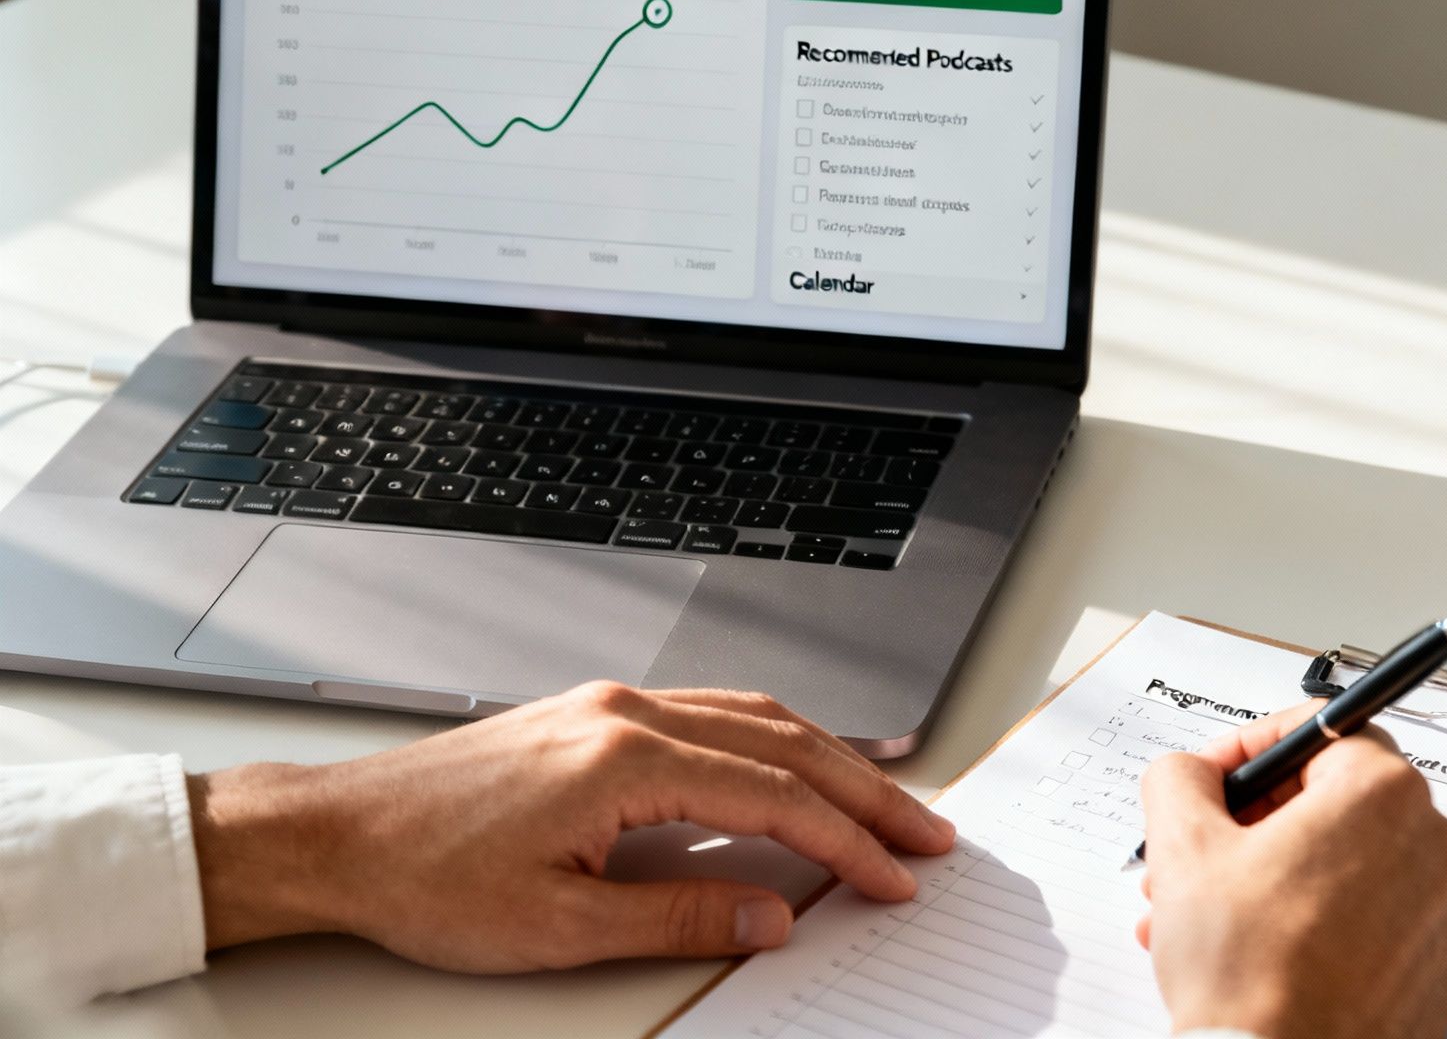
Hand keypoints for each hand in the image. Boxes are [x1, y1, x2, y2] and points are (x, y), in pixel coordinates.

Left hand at [186, 682, 953, 970]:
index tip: (897, 879)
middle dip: (866, 793)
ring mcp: (612, 703)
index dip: (847, 844)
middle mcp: (628, 713)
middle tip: (928, 834)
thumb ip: (678, 915)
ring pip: (756, 715)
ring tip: (886, 798)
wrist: (337, 833)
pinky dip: (776, 738)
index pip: (774, 798)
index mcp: (624, 758)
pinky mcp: (595, 712)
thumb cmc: (427, 877)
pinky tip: (796, 761)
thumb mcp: (557, 925)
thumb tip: (771, 914)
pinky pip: (714, 711)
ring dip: (830, 758)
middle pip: (784, 743)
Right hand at [1139, 701, 1446, 1038]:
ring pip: (1351, 863)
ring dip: (1278, 875)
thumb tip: (1190, 772)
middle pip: (1335, 801)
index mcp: (1385, 794)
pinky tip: (1260, 948)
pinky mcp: (1443, 968)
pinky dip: (1322, 920)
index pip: (1322, 732)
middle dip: (1256, 823)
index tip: (1218, 777)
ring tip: (1213, 913)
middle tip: (1204, 852)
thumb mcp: (1183, 846)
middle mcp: (1436, 845)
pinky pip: (1378, 918)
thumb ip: (1180, 777)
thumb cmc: (1250, 976)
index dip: (1253, 749)